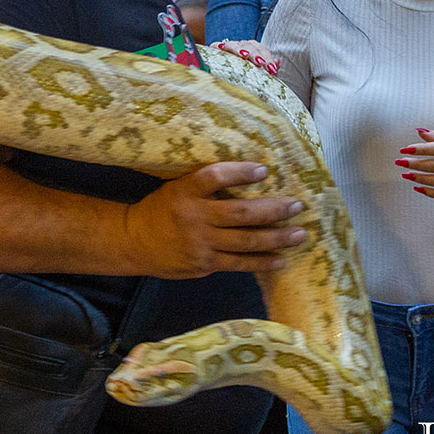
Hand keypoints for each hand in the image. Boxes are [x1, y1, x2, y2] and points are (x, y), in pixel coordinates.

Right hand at [120, 162, 306, 278]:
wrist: (134, 242)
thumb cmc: (162, 209)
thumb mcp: (177, 188)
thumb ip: (206, 186)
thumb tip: (252, 175)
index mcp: (185, 191)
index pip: (213, 177)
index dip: (239, 172)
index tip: (264, 169)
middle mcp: (194, 216)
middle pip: (240, 212)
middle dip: (273, 210)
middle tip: (297, 206)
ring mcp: (200, 243)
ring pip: (245, 241)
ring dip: (276, 237)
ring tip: (299, 234)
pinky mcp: (204, 264)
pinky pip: (239, 263)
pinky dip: (262, 261)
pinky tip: (281, 259)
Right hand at [213, 39, 279, 75]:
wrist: (224, 77)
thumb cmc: (246, 77)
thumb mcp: (260, 75)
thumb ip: (269, 68)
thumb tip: (278, 63)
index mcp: (253, 49)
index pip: (262, 49)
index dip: (268, 58)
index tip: (272, 69)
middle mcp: (241, 46)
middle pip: (250, 46)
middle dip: (256, 54)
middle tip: (261, 63)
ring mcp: (229, 47)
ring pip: (235, 44)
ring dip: (240, 49)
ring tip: (245, 55)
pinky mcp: (216, 50)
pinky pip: (216, 45)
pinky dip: (218, 45)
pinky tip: (221, 48)